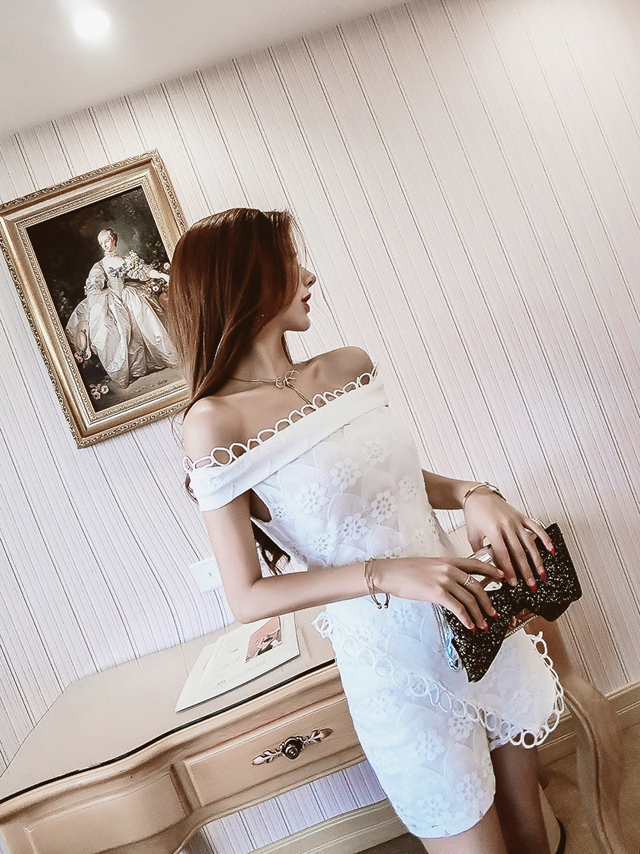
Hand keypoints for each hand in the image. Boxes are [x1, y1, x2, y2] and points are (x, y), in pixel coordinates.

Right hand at [376, 555, 505, 631]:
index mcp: (449, 560)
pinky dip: (467, 618)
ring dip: (479, 615)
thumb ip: (445, 571)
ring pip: (470, 600)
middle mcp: (449, 569)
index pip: (477, 563)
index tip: (503, 577)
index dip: (492, 570)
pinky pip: (458, 608)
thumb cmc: (406, 570)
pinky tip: (469, 625)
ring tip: (483, 624)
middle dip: (488, 603)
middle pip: (478, 586)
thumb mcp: (430, 565)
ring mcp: (444, 580)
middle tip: (493, 613)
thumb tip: (456, 584)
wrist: (390, 572)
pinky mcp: (437, 593)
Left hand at [463, 489, 553, 589]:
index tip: (513, 582)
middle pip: (519, 552)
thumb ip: (480, 552)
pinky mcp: (521, 516)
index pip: (503, 555)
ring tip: (541, 574)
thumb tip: (488, 567)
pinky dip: (545, 539)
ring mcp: (516, 521)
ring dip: (537, 561)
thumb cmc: (474, 514)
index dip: (509, 570)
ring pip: (530, 543)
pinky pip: (536, 528)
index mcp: (493, 530)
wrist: (478, 495)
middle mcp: (506, 525)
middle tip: (531, 584)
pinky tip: (551, 550)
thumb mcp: (472, 535)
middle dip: (526, 571)